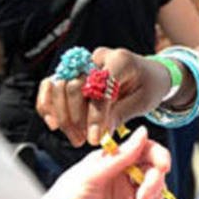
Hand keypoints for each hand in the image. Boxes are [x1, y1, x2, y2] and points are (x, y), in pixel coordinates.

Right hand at [36, 48, 171, 146]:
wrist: (150, 75)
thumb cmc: (149, 86)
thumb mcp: (143, 102)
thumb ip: (121, 114)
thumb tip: (101, 133)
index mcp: (120, 60)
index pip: (100, 87)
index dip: (95, 115)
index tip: (94, 139)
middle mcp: (98, 58)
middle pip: (73, 85)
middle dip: (76, 117)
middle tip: (83, 140)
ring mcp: (83, 63)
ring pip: (59, 87)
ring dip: (62, 115)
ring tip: (76, 137)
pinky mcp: (73, 73)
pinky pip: (52, 86)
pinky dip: (49, 105)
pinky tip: (54, 124)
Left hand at [41, 127, 169, 198]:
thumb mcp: (91, 176)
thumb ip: (120, 156)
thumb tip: (142, 132)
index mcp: (112, 161)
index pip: (145, 151)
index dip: (158, 156)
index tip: (162, 167)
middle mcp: (121, 177)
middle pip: (154, 173)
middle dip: (153, 185)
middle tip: (142, 196)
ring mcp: (124, 197)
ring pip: (154, 195)